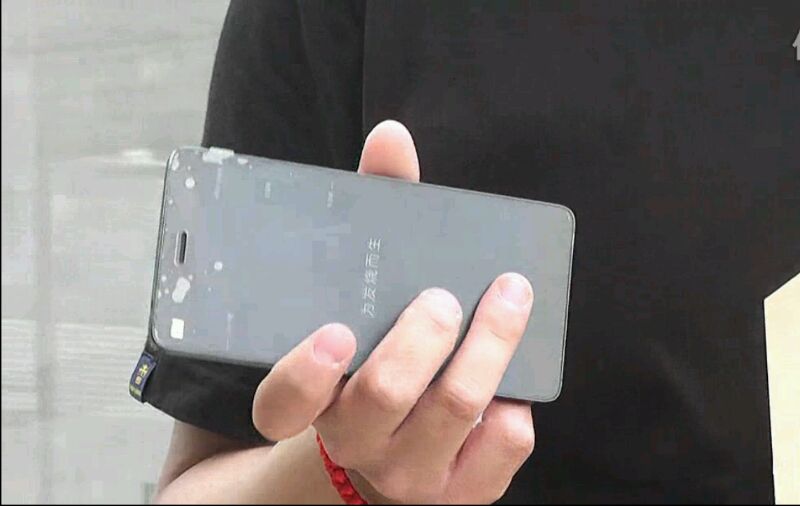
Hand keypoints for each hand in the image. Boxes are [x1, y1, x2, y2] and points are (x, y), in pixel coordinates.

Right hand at [253, 120, 535, 503]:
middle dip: (424, 336)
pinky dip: (516, 406)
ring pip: (454, 408)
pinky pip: (503, 446)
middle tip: (445, 298)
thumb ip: (374, 217)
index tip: (332, 332)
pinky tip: (516, 381)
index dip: (303, 374)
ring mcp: (412, 471)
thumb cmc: (381, 355)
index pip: (282, 404)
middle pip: (385, 393)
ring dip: (490, 344)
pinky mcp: (464, 490)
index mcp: (315, 400)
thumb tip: (392, 138)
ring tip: (510, 296)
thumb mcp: (366, 296)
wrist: (400, 451)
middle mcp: (357, 439)